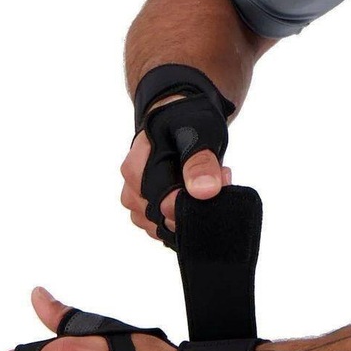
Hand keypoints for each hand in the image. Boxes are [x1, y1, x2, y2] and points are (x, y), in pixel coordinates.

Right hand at [120, 95, 232, 239]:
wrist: (175, 120)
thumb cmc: (184, 121)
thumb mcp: (198, 132)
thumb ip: (200, 162)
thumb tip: (204, 191)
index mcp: (136, 171)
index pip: (166, 206)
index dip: (196, 201)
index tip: (219, 182)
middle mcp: (132, 191)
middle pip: (167, 219)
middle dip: (196, 204)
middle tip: (218, 178)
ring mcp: (137, 206)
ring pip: (168, 228)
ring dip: (192, 213)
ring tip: (207, 183)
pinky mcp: (146, 216)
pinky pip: (167, 230)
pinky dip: (185, 218)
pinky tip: (195, 197)